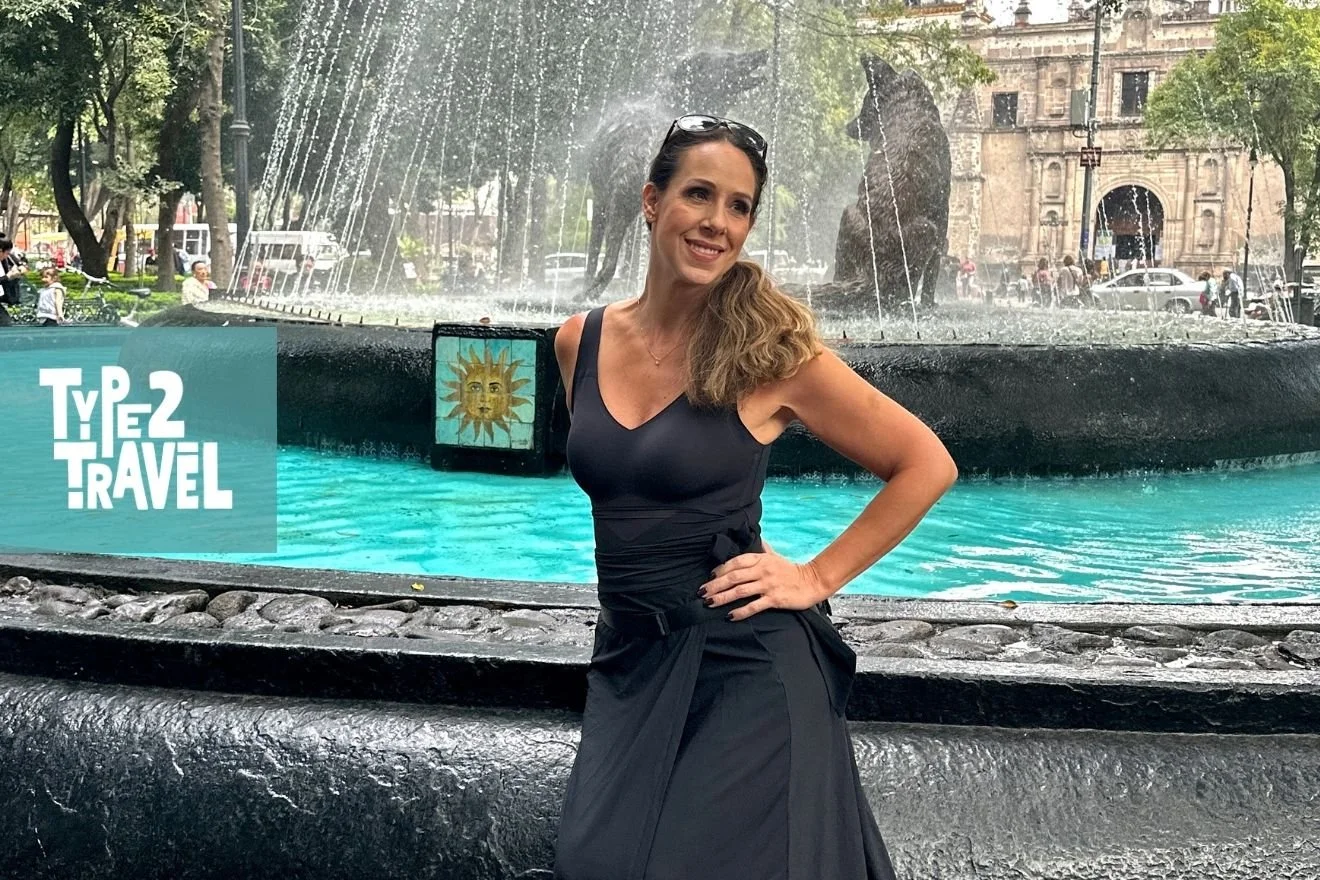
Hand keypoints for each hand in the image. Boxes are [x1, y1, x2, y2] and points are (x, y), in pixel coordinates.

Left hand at [698, 540, 833, 621]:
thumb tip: (754, 539)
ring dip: (722, 597)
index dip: (721, 569)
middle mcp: (763, 570)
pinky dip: (740, 611)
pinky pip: (754, 606)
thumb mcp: (775, 556)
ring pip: (740, 591)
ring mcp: (768, 585)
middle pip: (734, 577)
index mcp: (761, 559)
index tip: (709, 576)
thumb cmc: (791, 570)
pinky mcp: (775, 599)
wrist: (813, 581)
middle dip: (715, 585)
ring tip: (709, 603)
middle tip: (701, 592)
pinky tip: (729, 616)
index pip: (736, 562)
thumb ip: (762, 549)